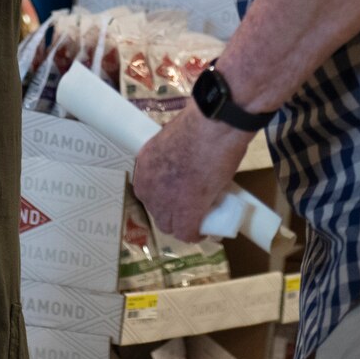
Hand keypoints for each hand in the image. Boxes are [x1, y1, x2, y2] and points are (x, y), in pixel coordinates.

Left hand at [133, 107, 252, 241]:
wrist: (215, 125)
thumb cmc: (201, 123)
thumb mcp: (175, 138)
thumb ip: (174, 153)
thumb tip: (183, 159)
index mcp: (144, 165)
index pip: (149, 193)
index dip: (165, 197)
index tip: (179, 195)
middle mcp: (148, 185)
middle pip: (157, 211)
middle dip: (173, 212)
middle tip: (193, 205)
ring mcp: (165, 200)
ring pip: (170, 225)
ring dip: (184, 224)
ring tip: (201, 217)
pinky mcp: (186, 212)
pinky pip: (187, 233)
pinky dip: (197, 234)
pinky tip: (205, 232)